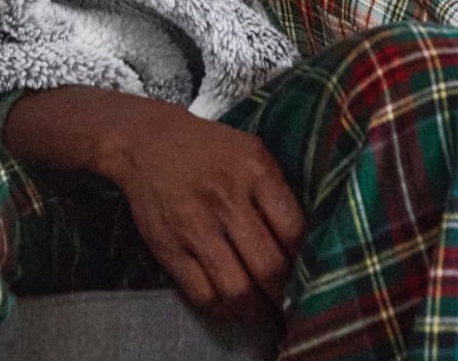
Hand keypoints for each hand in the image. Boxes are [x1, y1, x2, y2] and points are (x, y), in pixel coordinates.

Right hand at [4, 86, 303, 325]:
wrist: (148, 144)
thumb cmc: (210, 149)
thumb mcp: (253, 151)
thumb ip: (277, 190)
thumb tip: (304, 238)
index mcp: (255, 170)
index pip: (293, 229)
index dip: (306, 259)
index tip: (310, 270)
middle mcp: (227, 200)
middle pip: (268, 266)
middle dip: (285, 293)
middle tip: (292, 302)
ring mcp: (196, 227)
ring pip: (237, 289)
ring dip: (257, 310)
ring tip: (266, 313)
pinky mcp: (170, 250)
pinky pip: (202, 295)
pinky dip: (223, 310)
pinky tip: (234, 308)